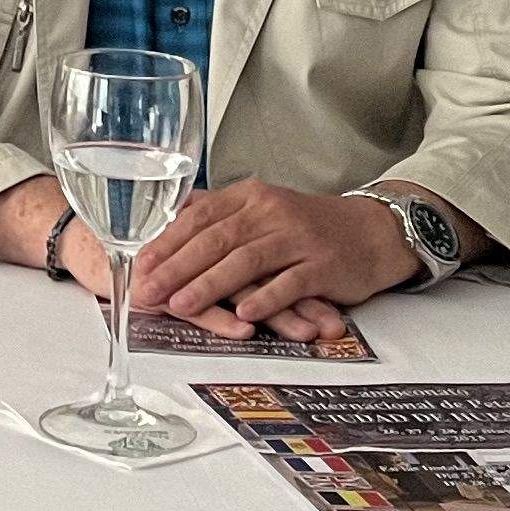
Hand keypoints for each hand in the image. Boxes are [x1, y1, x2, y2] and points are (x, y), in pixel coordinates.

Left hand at [124, 179, 414, 339]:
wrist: (371, 232)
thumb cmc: (308, 226)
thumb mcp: (261, 209)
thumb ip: (218, 214)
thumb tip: (167, 218)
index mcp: (249, 197)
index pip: (198, 216)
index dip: (166, 241)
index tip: (138, 264)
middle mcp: (270, 212)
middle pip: (216, 238)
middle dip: (177, 266)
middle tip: (147, 290)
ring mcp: (299, 237)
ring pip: (247, 260)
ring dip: (210, 284)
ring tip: (182, 305)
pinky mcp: (325, 264)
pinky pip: (290, 281)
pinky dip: (265, 297)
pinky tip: (243, 313)